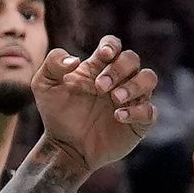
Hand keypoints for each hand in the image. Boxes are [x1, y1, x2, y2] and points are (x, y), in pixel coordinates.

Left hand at [29, 36, 158, 172]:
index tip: (104, 55)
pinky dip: (137, 111)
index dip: (112, 46)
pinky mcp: (138, 122)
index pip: (114, 45)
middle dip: (119, 69)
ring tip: (115, 99)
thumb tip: (74, 59)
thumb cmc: (56, 113)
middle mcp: (118, 80)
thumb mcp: (44, 86)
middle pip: (132, 59)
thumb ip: (53, 64)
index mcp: (98, 67)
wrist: (64, 146)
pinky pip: (150, 111)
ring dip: (134, 85)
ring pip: (149, 79)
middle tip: (100, 87)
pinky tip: (118, 116)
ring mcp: (131, 100)